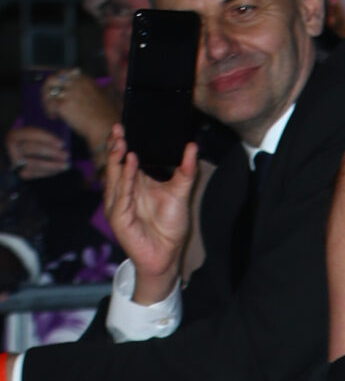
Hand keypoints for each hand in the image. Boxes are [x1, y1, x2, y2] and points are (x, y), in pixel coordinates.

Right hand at [6, 121, 70, 180]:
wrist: (14, 159)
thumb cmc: (26, 145)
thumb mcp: (29, 137)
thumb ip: (40, 135)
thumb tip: (59, 138)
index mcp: (15, 134)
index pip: (31, 133)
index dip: (47, 138)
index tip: (62, 143)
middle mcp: (12, 147)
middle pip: (33, 149)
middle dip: (52, 152)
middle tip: (66, 154)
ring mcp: (15, 161)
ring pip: (35, 163)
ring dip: (52, 165)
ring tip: (65, 165)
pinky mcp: (20, 172)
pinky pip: (35, 174)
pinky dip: (48, 172)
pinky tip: (57, 170)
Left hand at [43, 69, 119, 149]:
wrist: (105, 128)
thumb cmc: (107, 115)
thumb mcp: (103, 95)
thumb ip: (94, 89)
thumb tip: (94, 90)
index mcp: (83, 79)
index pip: (64, 73)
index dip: (59, 81)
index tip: (59, 88)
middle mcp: (74, 83)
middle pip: (53, 79)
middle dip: (49, 88)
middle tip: (49, 98)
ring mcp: (67, 93)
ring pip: (48, 91)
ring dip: (46, 99)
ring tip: (51, 109)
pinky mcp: (62, 105)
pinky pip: (49, 104)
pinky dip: (49, 110)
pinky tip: (53, 116)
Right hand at [102, 127, 197, 300]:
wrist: (167, 256)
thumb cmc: (170, 227)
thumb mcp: (180, 193)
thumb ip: (185, 170)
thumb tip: (192, 146)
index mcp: (134, 182)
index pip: (123, 158)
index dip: (122, 142)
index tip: (123, 125)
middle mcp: (123, 191)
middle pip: (115, 164)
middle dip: (115, 146)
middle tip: (119, 129)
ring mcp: (117, 204)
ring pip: (115, 177)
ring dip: (118, 159)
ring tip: (123, 143)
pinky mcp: (118, 217)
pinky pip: (121, 195)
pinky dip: (125, 179)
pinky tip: (129, 164)